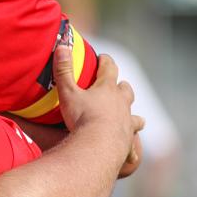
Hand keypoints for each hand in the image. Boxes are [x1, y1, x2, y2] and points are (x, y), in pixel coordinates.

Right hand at [54, 45, 144, 170]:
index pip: (109, 67)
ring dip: (131, 112)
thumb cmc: (82, 118)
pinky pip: (133, 138)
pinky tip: (132, 150)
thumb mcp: (67, 92)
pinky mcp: (128, 138)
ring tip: (129, 114)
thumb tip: (62, 46)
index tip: (101, 57)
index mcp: (107, 88)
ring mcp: (126, 121)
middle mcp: (121, 102)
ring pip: (134, 114)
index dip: (105, 60)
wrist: (99, 146)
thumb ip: (64, 70)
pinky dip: (132, 141)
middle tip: (116, 84)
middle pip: (125, 89)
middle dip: (121, 85)